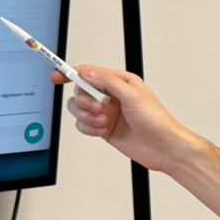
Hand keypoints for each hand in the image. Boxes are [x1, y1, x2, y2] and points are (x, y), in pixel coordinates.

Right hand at [58, 65, 197, 173]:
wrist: (163, 148)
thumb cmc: (157, 121)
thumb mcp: (133, 95)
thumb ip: (108, 81)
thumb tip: (88, 72)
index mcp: (120, 82)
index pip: (89, 73)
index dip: (71, 73)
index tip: (56, 77)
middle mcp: (111, 96)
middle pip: (80, 92)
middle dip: (86, 102)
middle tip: (100, 109)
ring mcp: (107, 113)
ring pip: (79, 110)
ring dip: (88, 117)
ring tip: (104, 123)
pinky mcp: (103, 129)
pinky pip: (83, 125)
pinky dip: (89, 129)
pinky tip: (103, 131)